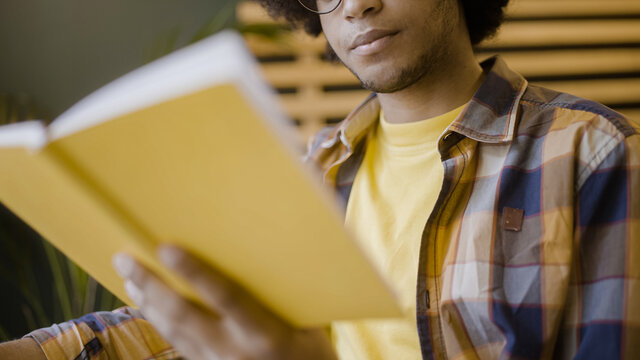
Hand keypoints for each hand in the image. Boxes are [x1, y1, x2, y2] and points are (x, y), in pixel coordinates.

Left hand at [113, 246, 336, 359]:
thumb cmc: (311, 353)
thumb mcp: (306, 323)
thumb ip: (276, 295)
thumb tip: (252, 252)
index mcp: (265, 334)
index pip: (225, 296)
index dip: (195, 272)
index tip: (167, 248)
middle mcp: (236, 351)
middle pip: (184, 314)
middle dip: (152, 284)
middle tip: (124, 259)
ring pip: (174, 330)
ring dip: (147, 302)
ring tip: (128, 276)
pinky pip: (178, 343)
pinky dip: (158, 321)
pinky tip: (146, 303)